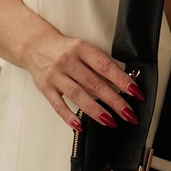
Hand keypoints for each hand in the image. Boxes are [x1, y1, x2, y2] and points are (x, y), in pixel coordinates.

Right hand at [23, 32, 143, 130]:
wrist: (35, 45)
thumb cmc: (64, 49)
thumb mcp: (83, 48)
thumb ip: (98, 63)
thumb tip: (122, 83)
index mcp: (81, 48)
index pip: (105, 66)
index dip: (121, 79)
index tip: (135, 92)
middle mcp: (68, 61)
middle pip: (94, 83)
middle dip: (114, 100)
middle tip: (129, 113)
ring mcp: (55, 75)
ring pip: (78, 95)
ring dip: (96, 110)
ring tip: (110, 121)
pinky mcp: (45, 87)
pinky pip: (58, 105)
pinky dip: (69, 116)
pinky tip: (80, 125)